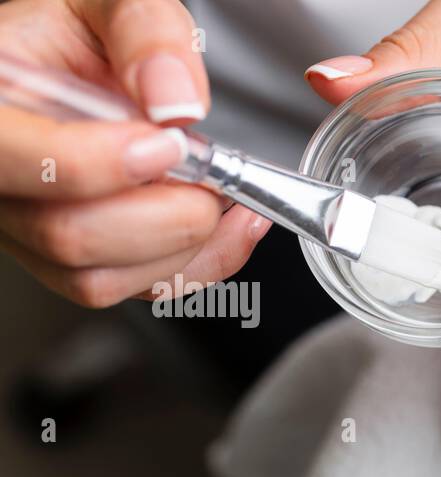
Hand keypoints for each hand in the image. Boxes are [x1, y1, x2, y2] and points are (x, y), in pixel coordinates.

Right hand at [0, 0, 269, 308]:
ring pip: (101, 280)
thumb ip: (147, 32)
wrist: (83, 73)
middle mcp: (1, 183)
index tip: (166, 144)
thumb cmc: (82, 42)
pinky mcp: (78, 266)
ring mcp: (32, 233)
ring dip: (185, 244)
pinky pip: (139, 291)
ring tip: (219, 191)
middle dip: (164, 213)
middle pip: (68, 236)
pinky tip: (227, 220)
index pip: (8, 158)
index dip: (94, 165)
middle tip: (206, 172)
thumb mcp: (109, 7)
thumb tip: (174, 99)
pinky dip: (204, 263)